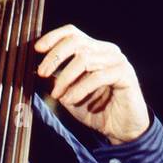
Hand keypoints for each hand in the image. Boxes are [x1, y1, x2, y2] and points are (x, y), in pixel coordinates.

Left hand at [34, 26, 150, 143]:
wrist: (121, 130)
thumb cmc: (96, 111)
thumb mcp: (69, 95)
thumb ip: (56, 81)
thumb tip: (37, 71)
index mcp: (94, 50)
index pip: (72, 33)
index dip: (53, 37)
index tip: (37, 49)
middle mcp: (107, 51)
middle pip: (76, 41)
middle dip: (55, 57)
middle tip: (42, 73)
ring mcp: (117, 60)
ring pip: (84, 58)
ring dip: (65, 78)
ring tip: (57, 95)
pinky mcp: (125, 74)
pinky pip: (97, 76)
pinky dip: (79, 88)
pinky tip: (70, 100)